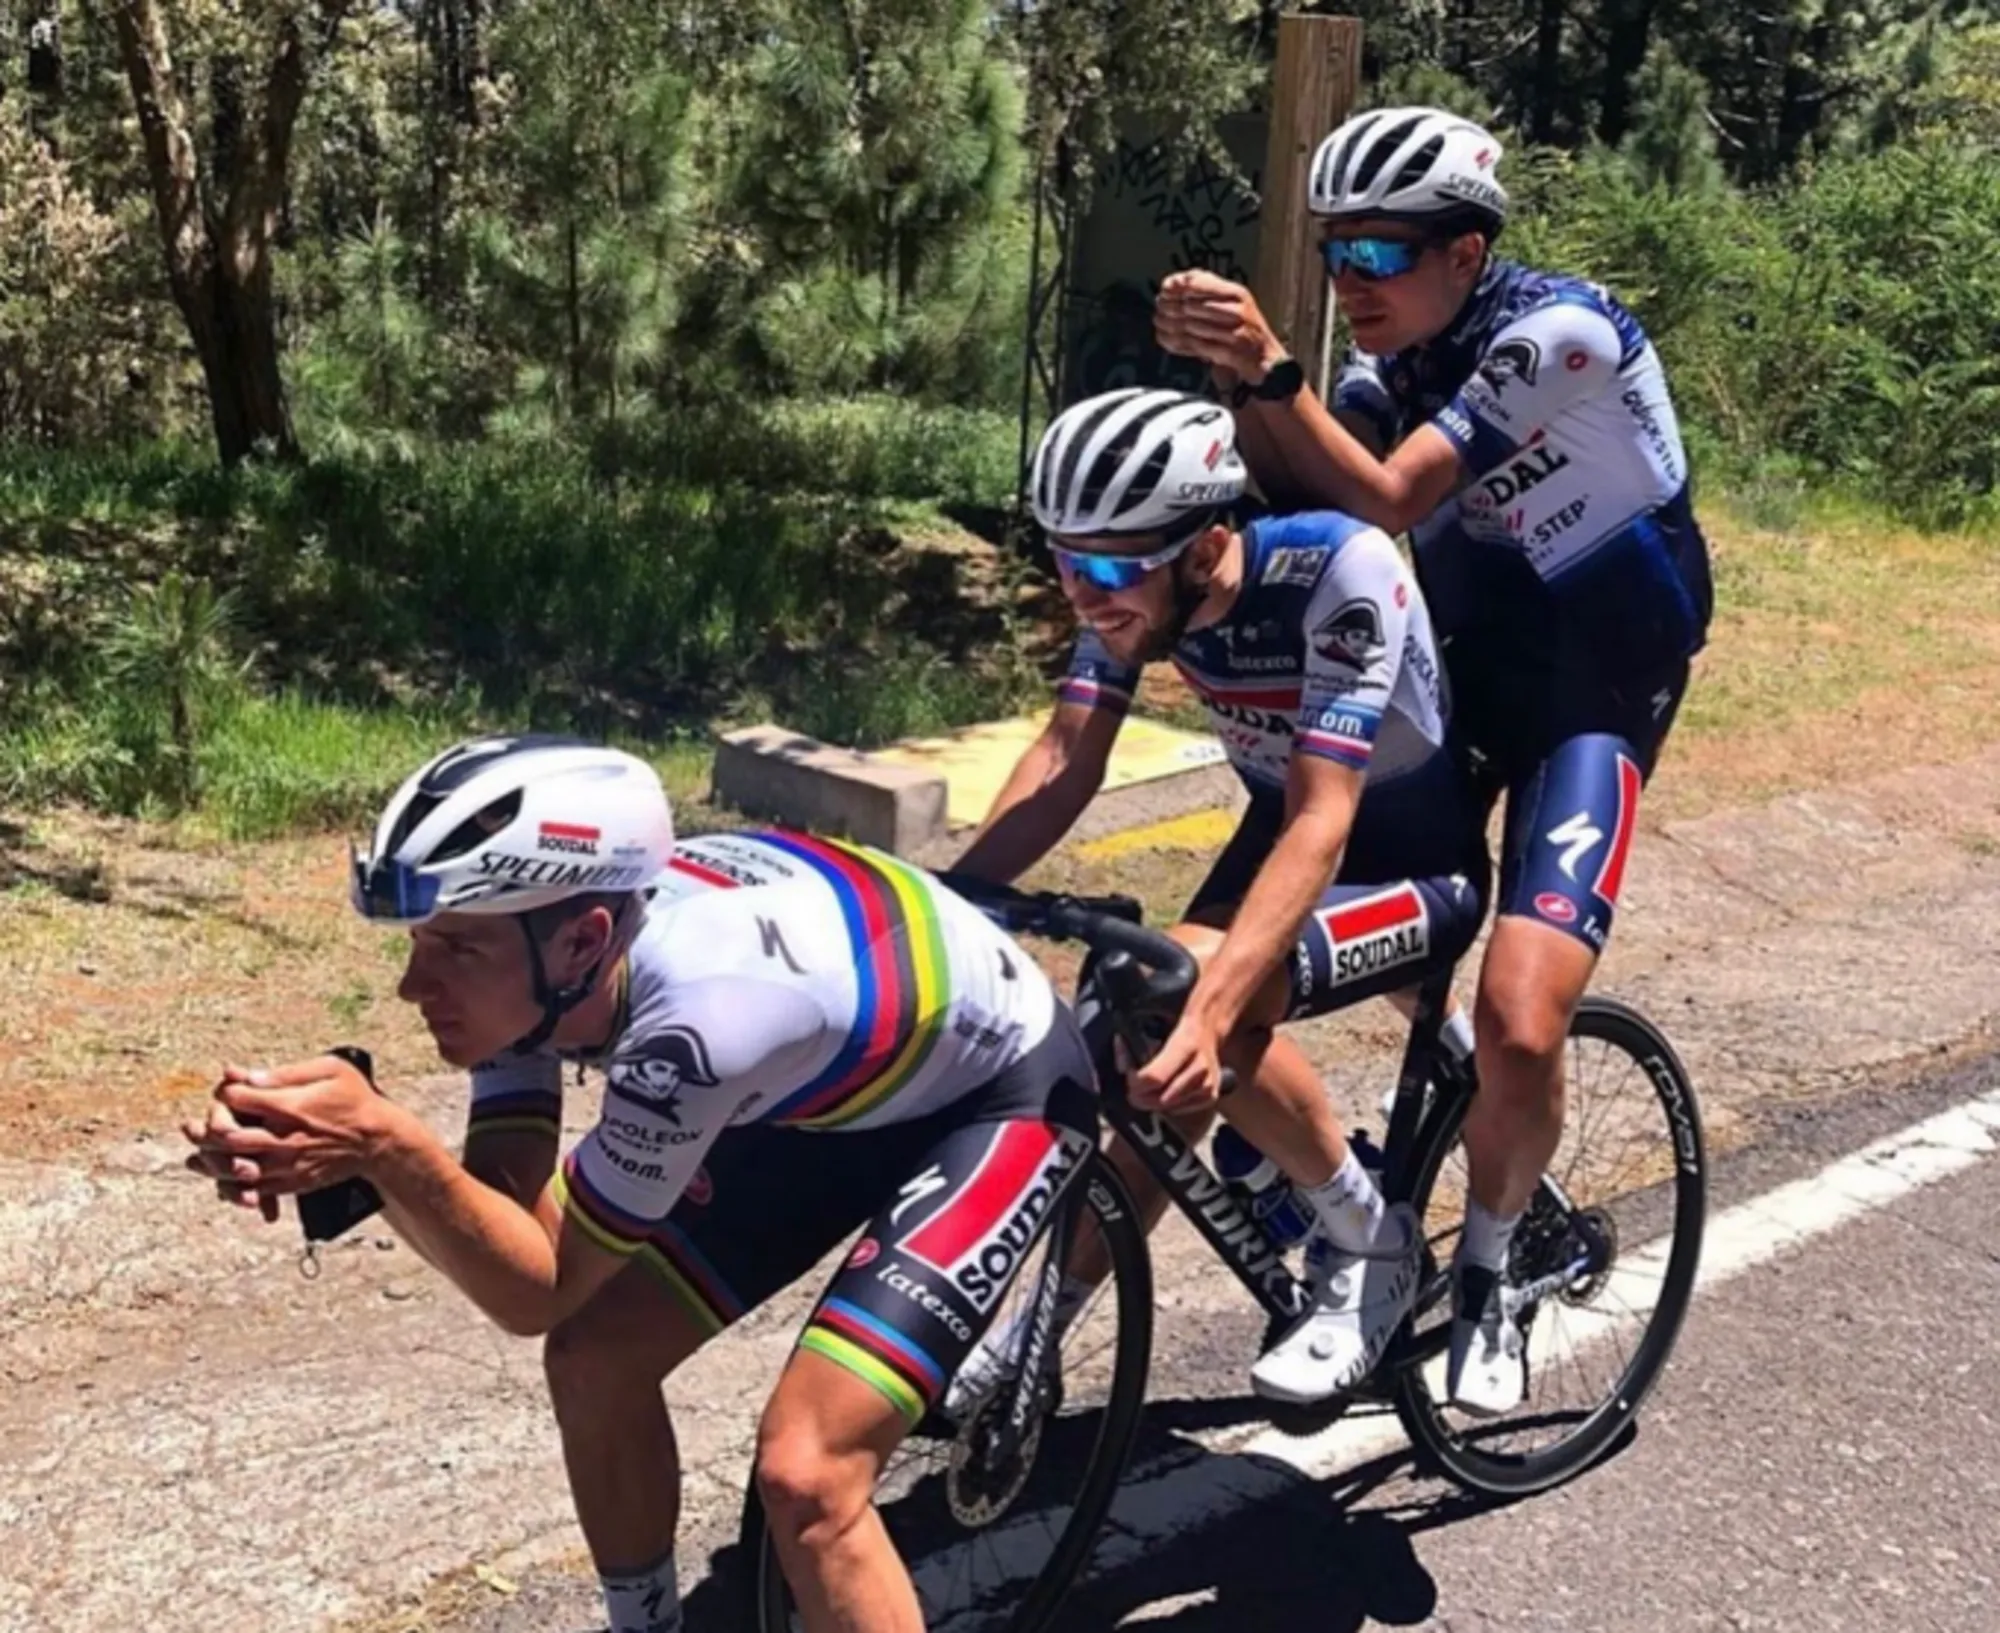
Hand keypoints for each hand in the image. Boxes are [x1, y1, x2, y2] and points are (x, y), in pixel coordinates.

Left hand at [183, 1056, 395, 1213]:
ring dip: (210, 1163)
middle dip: (204, 1130)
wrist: (378, 1141)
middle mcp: (284, 1137)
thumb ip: (286, 1072)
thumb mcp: (331, 1069)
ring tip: (194, 1158)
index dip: (225, 1091)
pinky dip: (233, 1187)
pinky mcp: (292, 1183)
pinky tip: (222, 1179)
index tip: (226, 1088)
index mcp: (290, 1106)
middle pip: (227, 1137)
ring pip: (234, 1168)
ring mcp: (287, 1164)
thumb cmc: (355, 1098)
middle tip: (190, 1126)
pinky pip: (254, 1190)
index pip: (239, 1098)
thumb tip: (246, 1075)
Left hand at [1130, 1009, 1227, 1112]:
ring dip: (1153, 1099)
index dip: (1135, 1082)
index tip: (1128, 1075)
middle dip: (1140, 1095)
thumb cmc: (1175, 1026)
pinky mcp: (1211, 1095)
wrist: (1206, 1029)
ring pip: (1168, 1106)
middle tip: (1133, 1085)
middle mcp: (1200, 1067)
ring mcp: (1207, 1083)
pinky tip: (1164, 1090)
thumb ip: (1134, 1046)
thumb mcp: (1153, 1025)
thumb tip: (1120, 1067)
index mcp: (1186, 1044)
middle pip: (1160, 1099)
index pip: (1154, 1077)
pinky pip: (1179, 1109)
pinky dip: (1167, 1103)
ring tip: (1147, 1086)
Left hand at [1154, 271, 1285, 382]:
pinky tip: (1174, 341)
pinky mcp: (1231, 352)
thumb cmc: (1245, 328)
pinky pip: (1198, 346)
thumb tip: (1178, 280)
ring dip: (1175, 328)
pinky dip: (1182, 345)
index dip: (1177, 286)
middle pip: (1192, 305)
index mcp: (1237, 293)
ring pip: (1193, 325)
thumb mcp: (1232, 300)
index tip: (1164, 291)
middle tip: (1160, 311)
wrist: (1265, 357)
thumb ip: (1209, 287)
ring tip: (1165, 325)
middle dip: (1172, 310)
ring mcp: (1235, 332)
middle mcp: (1238, 310)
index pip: (1200, 282)